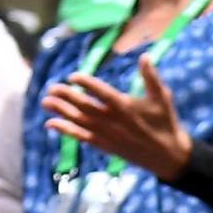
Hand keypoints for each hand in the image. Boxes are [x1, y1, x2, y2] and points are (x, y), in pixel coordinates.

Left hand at [43, 55, 191, 181]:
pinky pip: (81, 137)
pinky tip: (50, 123)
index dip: (86, 84)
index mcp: (126, 107)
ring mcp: (106, 134)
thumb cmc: (165, 122)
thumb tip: (145, 56)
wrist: (167, 156)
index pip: (101, 93)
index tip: (73, 76)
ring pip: (79, 121)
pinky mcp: (104, 145)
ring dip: (61, 111)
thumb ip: (151, 77)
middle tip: (51, 87)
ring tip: (45, 101)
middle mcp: (113, 121)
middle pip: (85, 106)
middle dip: (67, 97)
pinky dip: (66, 130)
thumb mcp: (162, 98)